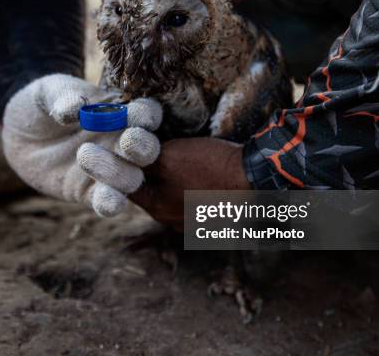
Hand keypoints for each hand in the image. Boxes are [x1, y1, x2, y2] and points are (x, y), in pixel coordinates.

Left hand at [2, 74, 161, 216]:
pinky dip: (111, 204)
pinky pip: (109, 203)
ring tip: (83, 154)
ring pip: (131, 178)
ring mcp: (109, 170)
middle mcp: (121, 143)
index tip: (135, 114)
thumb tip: (75, 108)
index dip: (146, 114)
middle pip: (147, 149)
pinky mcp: (90, 193)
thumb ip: (63, 95)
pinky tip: (106, 201)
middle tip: (129, 141)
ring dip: (116, 172)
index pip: (146, 114)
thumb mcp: (48, 92)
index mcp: (121, 113)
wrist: (18, 134)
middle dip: (143, 147)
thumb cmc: (42, 105)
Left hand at [130, 138, 249, 230]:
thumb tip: (130, 160)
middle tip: (155, 156)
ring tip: (181, 163)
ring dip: (172, 183)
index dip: (127, 172)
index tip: (127, 158)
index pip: (131, 190)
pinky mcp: (211, 219)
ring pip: (173, 199)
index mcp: (158, 210)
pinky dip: (191, 189)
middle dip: (151, 176)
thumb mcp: (168, 156)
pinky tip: (200, 174)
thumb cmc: (207, 166)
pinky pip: (192, 202)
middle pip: (153, 195)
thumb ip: (144, 161)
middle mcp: (173, 222)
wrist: (251, 175)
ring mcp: (194, 223)